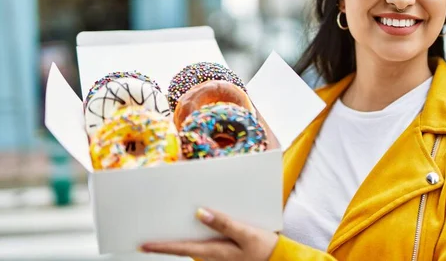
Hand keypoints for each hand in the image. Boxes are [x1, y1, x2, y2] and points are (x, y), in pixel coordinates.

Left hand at [140, 208, 278, 260]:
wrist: (279, 259)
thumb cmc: (263, 248)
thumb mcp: (246, 233)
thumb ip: (223, 224)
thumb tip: (200, 213)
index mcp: (214, 252)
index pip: (180, 249)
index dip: (161, 247)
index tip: (143, 244)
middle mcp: (212, 255)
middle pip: (183, 246)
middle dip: (166, 239)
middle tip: (149, 228)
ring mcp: (217, 254)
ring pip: (193, 244)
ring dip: (180, 235)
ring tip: (166, 220)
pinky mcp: (224, 250)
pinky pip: (204, 241)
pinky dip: (195, 233)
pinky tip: (196, 218)